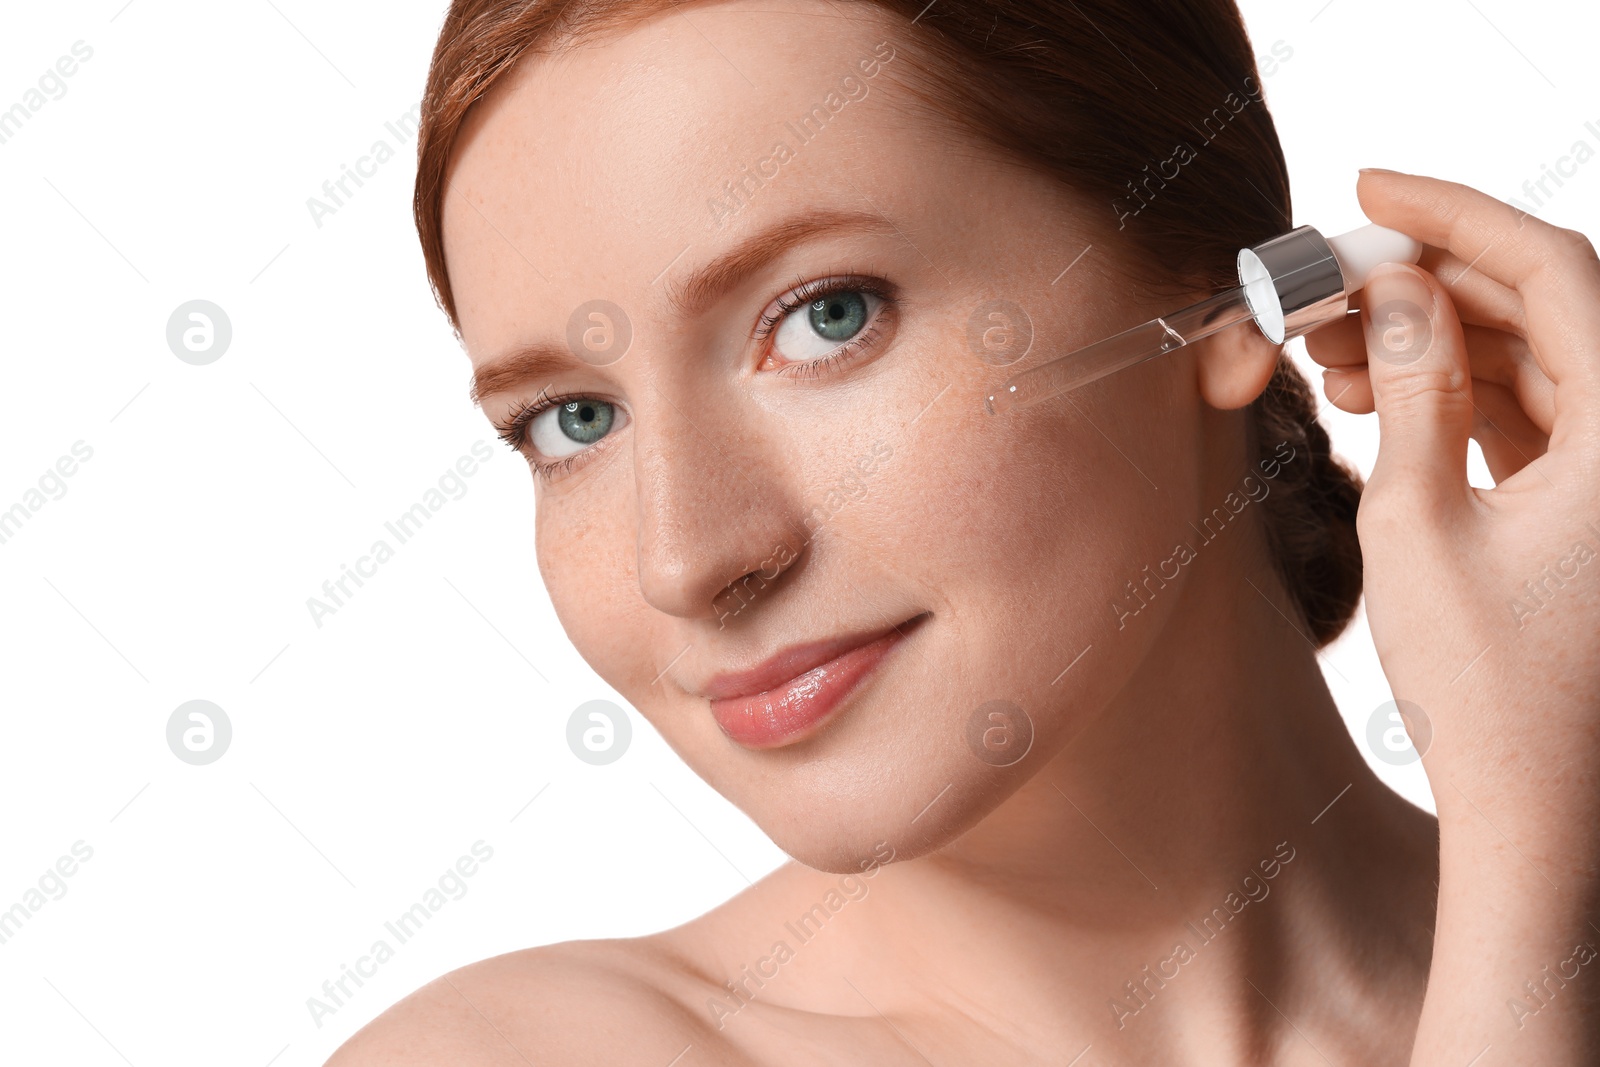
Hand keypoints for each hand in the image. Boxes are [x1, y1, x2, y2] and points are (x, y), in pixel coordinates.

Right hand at [1306, 169, 1599, 1063]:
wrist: (1544, 817)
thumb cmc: (1487, 693)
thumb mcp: (1420, 529)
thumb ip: (1412, 394)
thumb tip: (1389, 294)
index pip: (1556, 272)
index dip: (1455, 216)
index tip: (1369, 187)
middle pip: (1548, 308)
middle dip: (1433, 282)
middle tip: (1329, 281)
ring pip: (1539, 360)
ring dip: (1438, 343)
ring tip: (1331, 354)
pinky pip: (1538, 415)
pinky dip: (1462, 398)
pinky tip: (1379, 401)